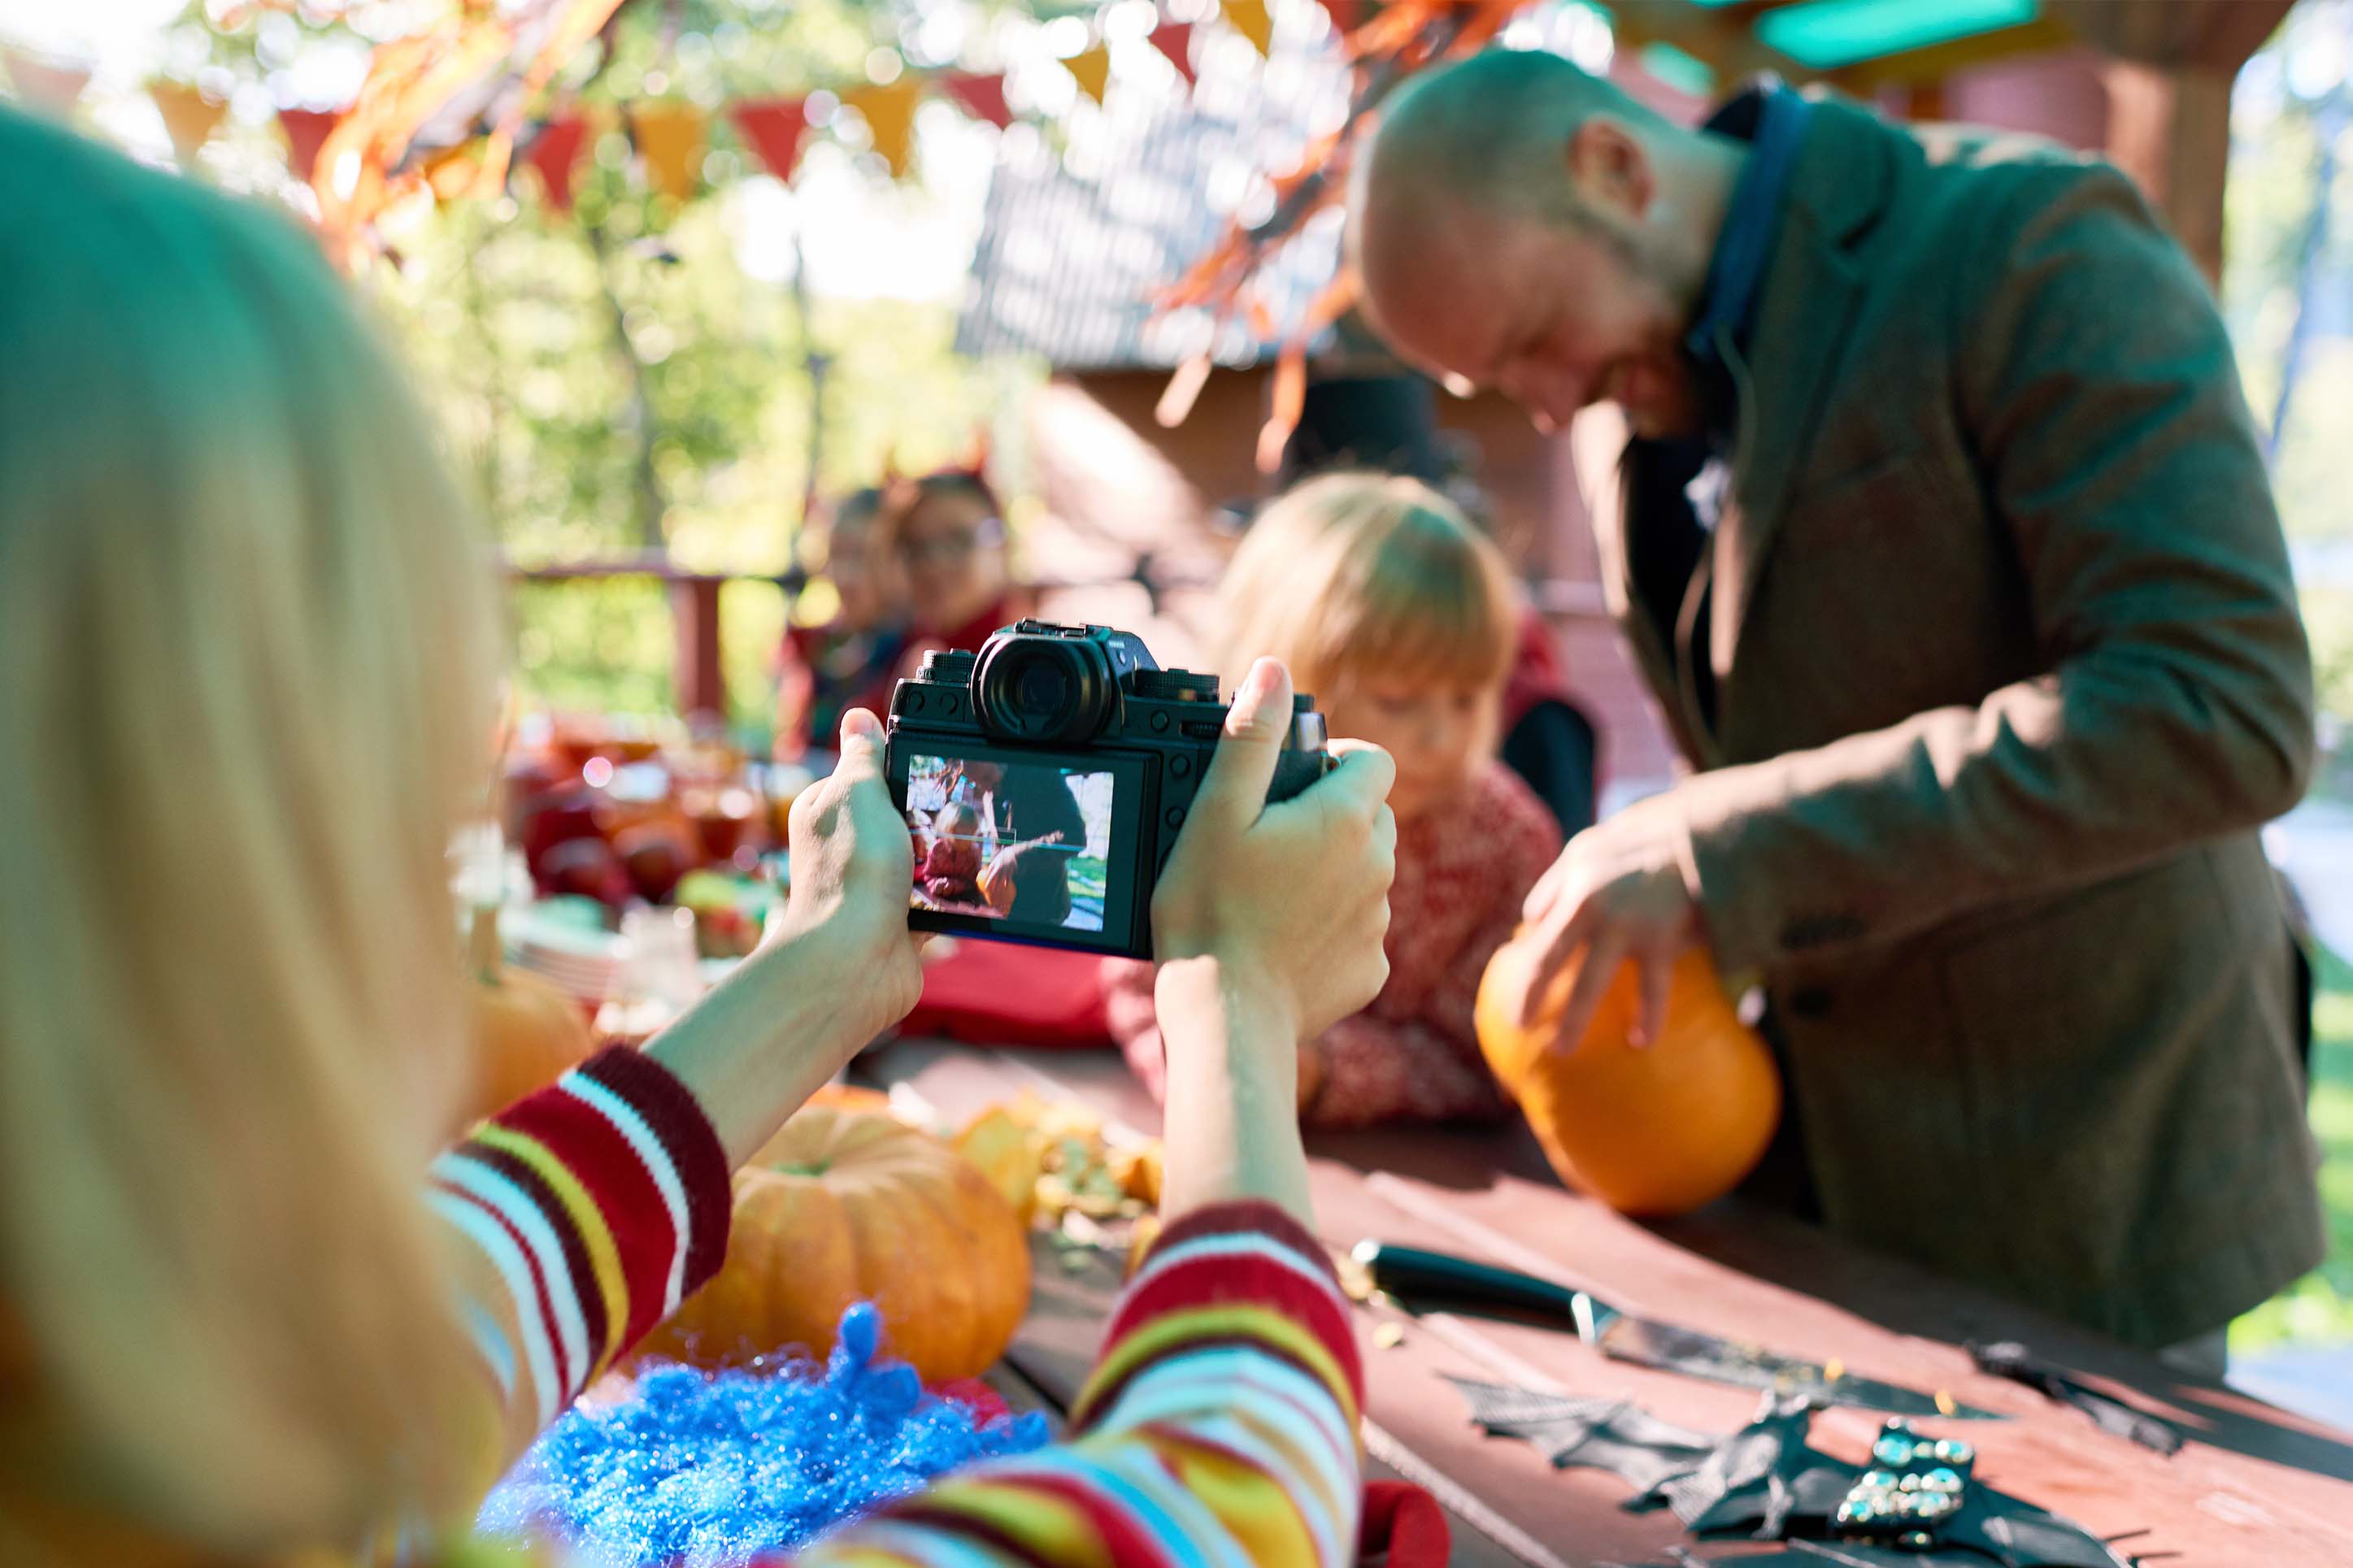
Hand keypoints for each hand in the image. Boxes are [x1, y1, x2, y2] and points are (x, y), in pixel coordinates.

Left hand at [761, 707, 924, 1050]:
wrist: (855, 961)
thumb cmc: (851, 874)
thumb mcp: (858, 793)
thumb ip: (864, 756)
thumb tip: (858, 717)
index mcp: (827, 813)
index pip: (869, 779)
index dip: (900, 776)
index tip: (927, 779)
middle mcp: (846, 850)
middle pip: (906, 819)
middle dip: (931, 822)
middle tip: (946, 823)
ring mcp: (873, 889)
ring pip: (927, 860)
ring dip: (946, 861)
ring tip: (956, 860)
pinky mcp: (900, 923)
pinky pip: (939, 901)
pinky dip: (952, 898)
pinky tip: (963, 893)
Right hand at [1148, 658, 1393, 1223]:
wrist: (1226, 1017)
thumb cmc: (1209, 912)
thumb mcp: (1216, 812)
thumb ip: (1251, 736)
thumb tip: (1272, 669)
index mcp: (1345, 819)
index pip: (1372, 760)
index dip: (1336, 760)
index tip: (1292, 783)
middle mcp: (1377, 866)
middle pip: (1371, 816)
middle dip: (1332, 816)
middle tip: (1269, 840)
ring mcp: (1378, 923)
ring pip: (1366, 874)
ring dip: (1331, 873)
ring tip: (1268, 894)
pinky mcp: (1371, 971)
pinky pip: (1358, 932)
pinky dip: (1329, 929)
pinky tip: (1282, 941)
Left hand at [1514, 802, 1703, 1054]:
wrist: (1707, 838)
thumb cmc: (1647, 842)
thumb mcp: (1594, 846)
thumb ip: (1560, 877)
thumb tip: (1529, 918)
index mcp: (1573, 881)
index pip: (1536, 924)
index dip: (1525, 956)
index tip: (1519, 981)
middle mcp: (1590, 905)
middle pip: (1548, 961)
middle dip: (1528, 996)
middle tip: (1517, 1024)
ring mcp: (1625, 926)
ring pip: (1590, 986)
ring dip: (1574, 1023)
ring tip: (1561, 1051)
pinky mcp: (1662, 941)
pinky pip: (1651, 992)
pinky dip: (1647, 1020)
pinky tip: (1640, 1041)